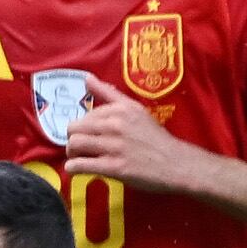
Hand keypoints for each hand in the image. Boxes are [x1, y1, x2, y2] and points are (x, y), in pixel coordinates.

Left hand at [54, 85, 210, 196]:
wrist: (175, 164)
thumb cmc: (154, 138)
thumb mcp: (135, 109)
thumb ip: (109, 94)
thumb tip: (87, 78)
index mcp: (120, 109)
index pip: (85, 114)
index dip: (83, 126)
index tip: (89, 135)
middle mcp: (115, 124)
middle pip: (74, 128)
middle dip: (73, 139)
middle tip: (81, 147)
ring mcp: (114, 146)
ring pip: (75, 144)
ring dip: (71, 153)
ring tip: (79, 158)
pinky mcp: (114, 167)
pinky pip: (81, 165)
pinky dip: (73, 168)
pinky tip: (77, 169)